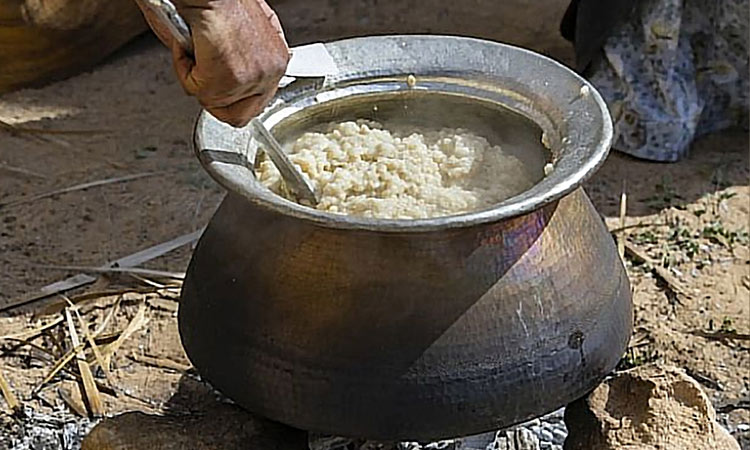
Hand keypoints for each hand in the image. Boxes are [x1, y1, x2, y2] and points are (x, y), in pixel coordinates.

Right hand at [136, 0, 289, 126]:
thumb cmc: (222, 2)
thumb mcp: (248, 31)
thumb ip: (247, 57)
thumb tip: (234, 76)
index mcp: (277, 61)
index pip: (258, 102)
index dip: (232, 99)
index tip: (218, 90)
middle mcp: (270, 72)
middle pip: (240, 115)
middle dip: (213, 99)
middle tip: (199, 77)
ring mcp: (251, 79)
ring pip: (213, 102)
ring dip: (195, 78)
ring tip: (195, 51)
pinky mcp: (228, 80)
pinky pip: (197, 91)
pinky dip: (184, 70)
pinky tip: (189, 48)